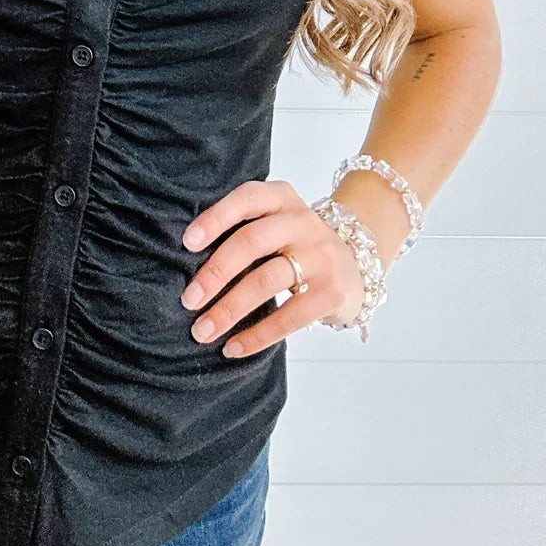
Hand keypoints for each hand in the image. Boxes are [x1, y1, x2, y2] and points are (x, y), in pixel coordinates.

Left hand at [180, 179, 366, 356]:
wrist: (358, 262)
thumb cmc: (297, 243)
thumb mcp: (276, 222)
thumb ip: (243, 230)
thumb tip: (187, 264)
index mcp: (282, 198)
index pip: (246, 199)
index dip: (215, 218)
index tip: (187, 243)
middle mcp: (303, 221)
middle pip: (251, 242)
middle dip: (215, 273)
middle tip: (188, 300)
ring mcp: (321, 255)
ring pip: (266, 280)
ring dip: (229, 309)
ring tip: (203, 331)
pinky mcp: (332, 291)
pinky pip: (289, 316)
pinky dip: (257, 335)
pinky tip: (233, 347)